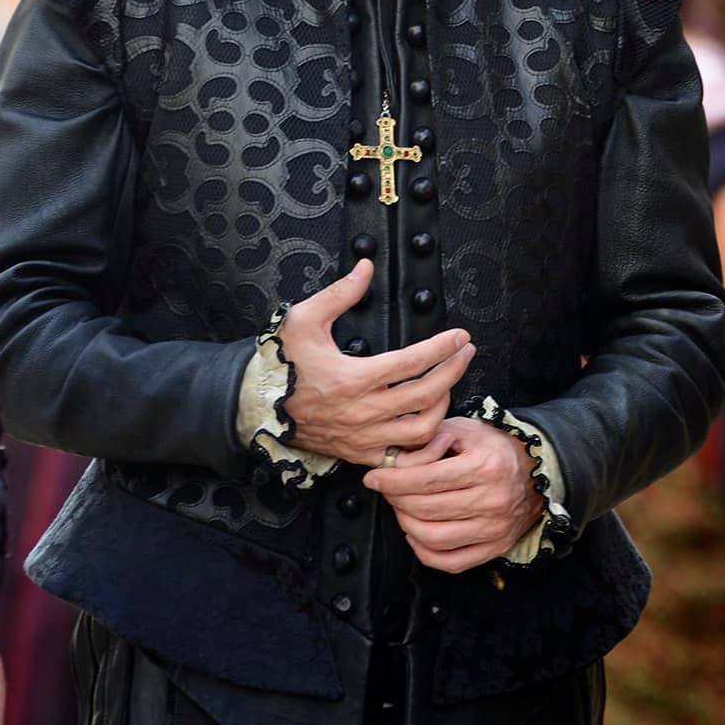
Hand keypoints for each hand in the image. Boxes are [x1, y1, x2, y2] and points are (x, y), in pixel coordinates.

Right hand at [276, 261, 474, 467]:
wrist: (259, 404)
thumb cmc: (282, 363)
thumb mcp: (305, 319)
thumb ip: (340, 293)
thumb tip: (365, 268)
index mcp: (354, 377)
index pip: (413, 361)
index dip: (443, 347)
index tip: (459, 337)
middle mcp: (364, 410)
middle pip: (427, 393)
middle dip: (454, 370)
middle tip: (465, 354)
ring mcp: (364, 436)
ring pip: (422, 428)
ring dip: (443, 405)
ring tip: (447, 386)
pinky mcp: (361, 453)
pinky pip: (405, 456)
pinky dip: (424, 442)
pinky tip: (430, 424)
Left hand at [363, 417, 541, 572]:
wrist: (535, 470)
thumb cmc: (494, 447)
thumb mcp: (463, 429)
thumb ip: (428, 440)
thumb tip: (394, 459)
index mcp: (484, 467)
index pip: (425, 480)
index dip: (391, 480)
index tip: (373, 478)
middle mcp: (492, 500)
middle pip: (425, 508)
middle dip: (395, 499)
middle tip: (386, 489)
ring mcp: (494, 529)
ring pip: (434, 537)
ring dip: (406, 524)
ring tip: (400, 508)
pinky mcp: (495, 548)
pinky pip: (451, 562)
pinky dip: (425, 551)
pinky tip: (416, 533)